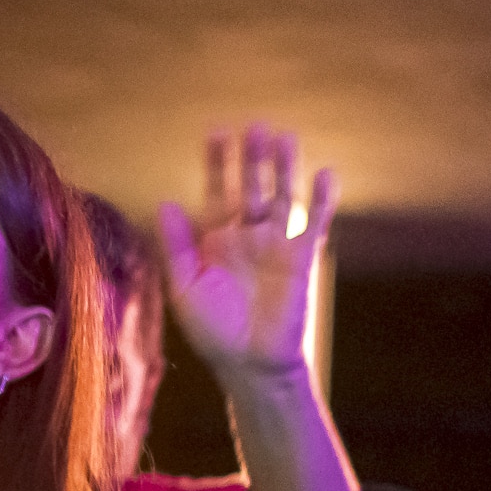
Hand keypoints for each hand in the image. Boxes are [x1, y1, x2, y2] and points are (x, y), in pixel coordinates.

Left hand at [158, 125, 335, 383]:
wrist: (251, 365)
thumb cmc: (214, 331)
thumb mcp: (185, 287)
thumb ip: (177, 245)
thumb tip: (166, 202)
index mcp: (216, 239)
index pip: (217, 191)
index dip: (217, 164)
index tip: (215, 132)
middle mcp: (247, 236)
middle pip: (251, 187)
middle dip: (252, 158)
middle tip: (253, 126)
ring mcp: (276, 245)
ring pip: (282, 197)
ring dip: (284, 168)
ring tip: (285, 136)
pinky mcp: (301, 259)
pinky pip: (315, 224)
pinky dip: (321, 200)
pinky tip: (324, 174)